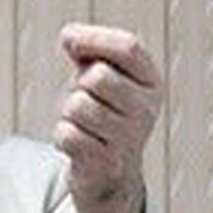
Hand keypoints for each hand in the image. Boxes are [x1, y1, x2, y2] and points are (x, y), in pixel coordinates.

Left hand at [53, 23, 162, 212]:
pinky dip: (62, 137)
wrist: (109, 176)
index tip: (68, 39)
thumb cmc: (102, 114)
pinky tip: (77, 145)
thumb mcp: (101, 76)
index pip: (129, 47)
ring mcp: (129, 139)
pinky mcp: (106, 163)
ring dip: (68, 113)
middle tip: (85, 100)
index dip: (94, 37)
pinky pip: (67, 134)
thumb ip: (88, 51)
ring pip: (78, 106)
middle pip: (98, 77)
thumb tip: (70, 36)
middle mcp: (147, 110)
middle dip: (79, 84)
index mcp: (151, 83)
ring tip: (82, 124)